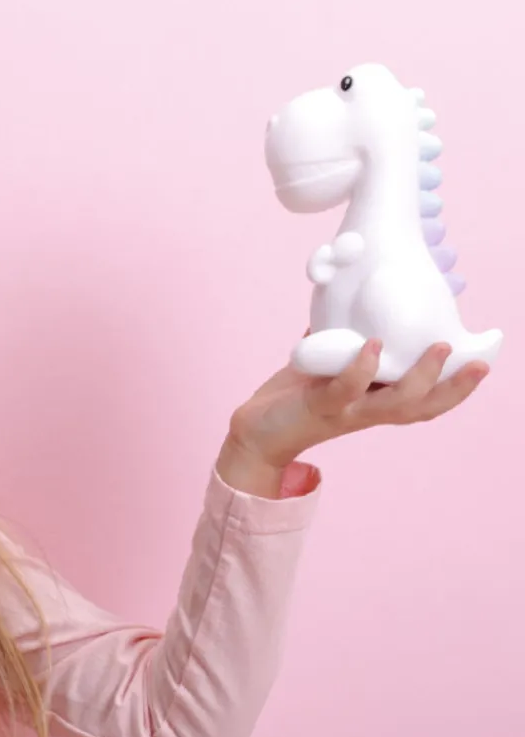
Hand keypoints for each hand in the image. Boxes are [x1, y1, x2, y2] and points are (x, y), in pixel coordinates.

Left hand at [224, 336, 489, 480]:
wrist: (255, 431)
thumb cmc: (293, 398)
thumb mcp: (328, 367)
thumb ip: (345, 344)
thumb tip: (352, 306)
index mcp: (375, 403)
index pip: (424, 401)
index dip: (455, 389)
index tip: (482, 364)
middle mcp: (367, 411)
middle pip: (421, 408)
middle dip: (453, 388)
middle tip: (477, 363)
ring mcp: (345, 411)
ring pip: (394, 404)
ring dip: (419, 378)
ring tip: (439, 349)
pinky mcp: (317, 407)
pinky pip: (345, 390)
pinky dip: (361, 369)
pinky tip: (372, 346)